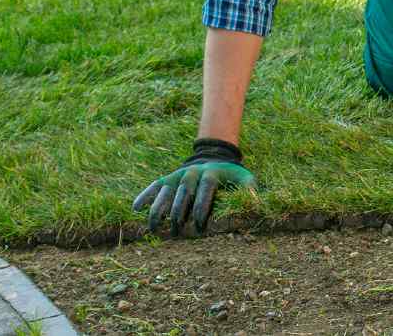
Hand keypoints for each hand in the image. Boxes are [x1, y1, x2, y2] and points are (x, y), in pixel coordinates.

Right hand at [132, 139, 254, 235]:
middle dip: (179, 214)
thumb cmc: (232, 176)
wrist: (214, 158)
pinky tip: (136, 209)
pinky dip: (144, 196)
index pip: (205, 191)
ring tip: (154, 229)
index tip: (200, 226)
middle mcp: (192, 173)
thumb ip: (249, 190)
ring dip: (159, 210)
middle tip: (177, 233)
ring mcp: (177, 175)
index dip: (202, 208)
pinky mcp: (167, 178)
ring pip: (165, 191)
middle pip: (183, 193)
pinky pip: (154, 186)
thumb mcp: (245, 179)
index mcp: (211, 174)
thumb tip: (257, 204)